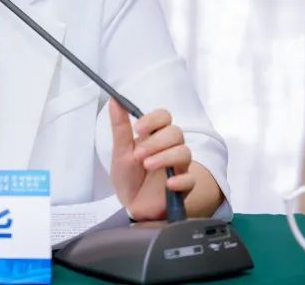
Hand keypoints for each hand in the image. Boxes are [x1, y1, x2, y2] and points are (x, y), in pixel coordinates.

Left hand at [109, 100, 193, 221]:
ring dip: (165, 157)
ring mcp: (178, 168)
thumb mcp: (120, 151)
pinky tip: (168, 184)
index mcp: (155, 137)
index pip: (164, 117)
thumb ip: (120, 126)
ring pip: (185, 153)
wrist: (130, 206)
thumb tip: (114, 99)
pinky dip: (180, 180)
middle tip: (139, 154)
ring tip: (147, 165)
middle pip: (176, 133)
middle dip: (156, 141)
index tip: (138, 129)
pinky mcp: (183, 187)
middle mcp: (169, 149)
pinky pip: (190, 180)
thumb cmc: (128, 177)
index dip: (154, 120)